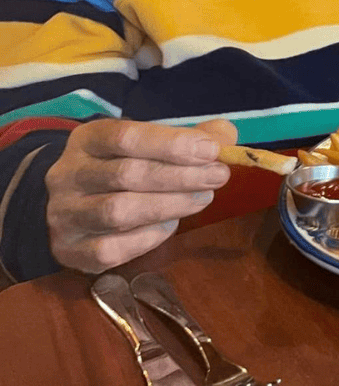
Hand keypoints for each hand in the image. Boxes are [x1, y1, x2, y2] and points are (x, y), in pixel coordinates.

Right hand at [45, 118, 234, 273]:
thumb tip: (225, 136)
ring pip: (119, 212)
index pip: (126, 137)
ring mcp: (65, 215)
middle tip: (217, 177)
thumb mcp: (144, 142)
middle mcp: (69, 174)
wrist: (65, 204)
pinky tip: (171, 225)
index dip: (171, 144)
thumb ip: (186, 137)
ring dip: (170, 206)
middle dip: (180, 176)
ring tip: (202, 198)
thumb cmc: (117, 165)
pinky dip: (147, 238)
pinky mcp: (70, 251)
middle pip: (127, 175)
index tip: (211, 150)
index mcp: (88, 139)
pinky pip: (111, 249)